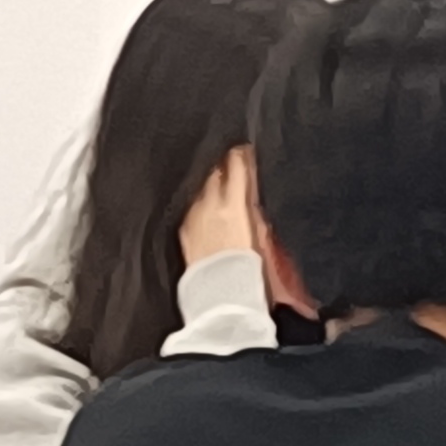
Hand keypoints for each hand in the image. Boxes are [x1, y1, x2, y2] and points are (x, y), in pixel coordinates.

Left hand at [177, 145, 261, 272]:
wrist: (222, 294)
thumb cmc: (251, 267)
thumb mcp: (262, 234)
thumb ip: (254, 211)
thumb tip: (250, 197)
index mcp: (235, 203)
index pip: (236, 166)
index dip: (241, 156)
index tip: (244, 151)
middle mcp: (210, 204)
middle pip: (215, 173)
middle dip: (224, 168)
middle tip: (231, 165)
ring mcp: (194, 216)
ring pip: (202, 189)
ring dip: (211, 186)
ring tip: (219, 186)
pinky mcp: (184, 229)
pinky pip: (192, 207)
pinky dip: (200, 204)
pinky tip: (206, 209)